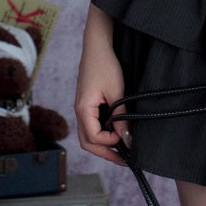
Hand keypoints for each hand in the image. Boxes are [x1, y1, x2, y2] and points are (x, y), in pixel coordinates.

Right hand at [74, 40, 129, 164]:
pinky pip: (91, 124)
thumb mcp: (117, 91)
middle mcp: (79, 111)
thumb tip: (127, 137)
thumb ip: (121, 116)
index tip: (125, 138)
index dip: (109, 143)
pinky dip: (102, 132)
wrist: (97, 46)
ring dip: (103, 144)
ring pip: (88, 135)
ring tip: (120, 149)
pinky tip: (114, 132)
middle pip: (87, 142)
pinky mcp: (87, 103)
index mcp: (83, 109)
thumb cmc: (105, 65)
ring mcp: (82, 107)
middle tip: (123, 159)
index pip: (93, 137)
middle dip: (104, 152)